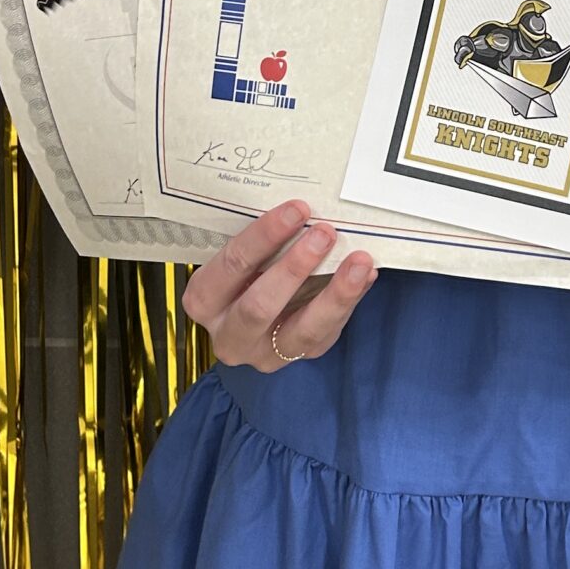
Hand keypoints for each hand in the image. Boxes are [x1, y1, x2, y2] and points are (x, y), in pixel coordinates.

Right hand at [180, 198, 376, 369]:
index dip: (265, 236)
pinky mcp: (297, 358)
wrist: (251, 315)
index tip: (297, 209)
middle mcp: (228, 335)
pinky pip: (327, 333)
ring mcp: (263, 353)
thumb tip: (305, 211)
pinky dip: (349, 302)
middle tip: (325, 233)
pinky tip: (365, 276)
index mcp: (204, 299)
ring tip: (360, 261)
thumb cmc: (245, 273)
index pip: (232, 265)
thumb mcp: (241, 259)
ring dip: (334, 294)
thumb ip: (264, 243)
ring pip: (302, 331)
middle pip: (259, 306)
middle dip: (295, 267)